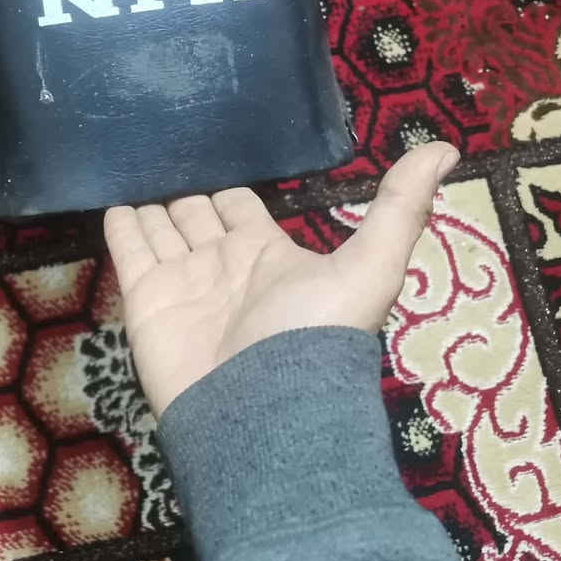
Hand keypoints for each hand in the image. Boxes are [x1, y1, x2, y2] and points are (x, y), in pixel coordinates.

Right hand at [103, 141, 458, 417]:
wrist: (263, 413)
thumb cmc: (316, 336)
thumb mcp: (372, 264)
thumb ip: (400, 205)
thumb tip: (448, 147)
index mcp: (271, 254)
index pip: (242, 208)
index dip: (229, 190)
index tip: (214, 156)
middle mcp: (224, 264)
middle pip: (197, 216)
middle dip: (185, 193)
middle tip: (161, 155)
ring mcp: (183, 283)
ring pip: (162, 230)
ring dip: (151, 204)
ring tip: (130, 170)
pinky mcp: (146, 301)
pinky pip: (130, 253)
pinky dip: (121, 226)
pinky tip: (112, 202)